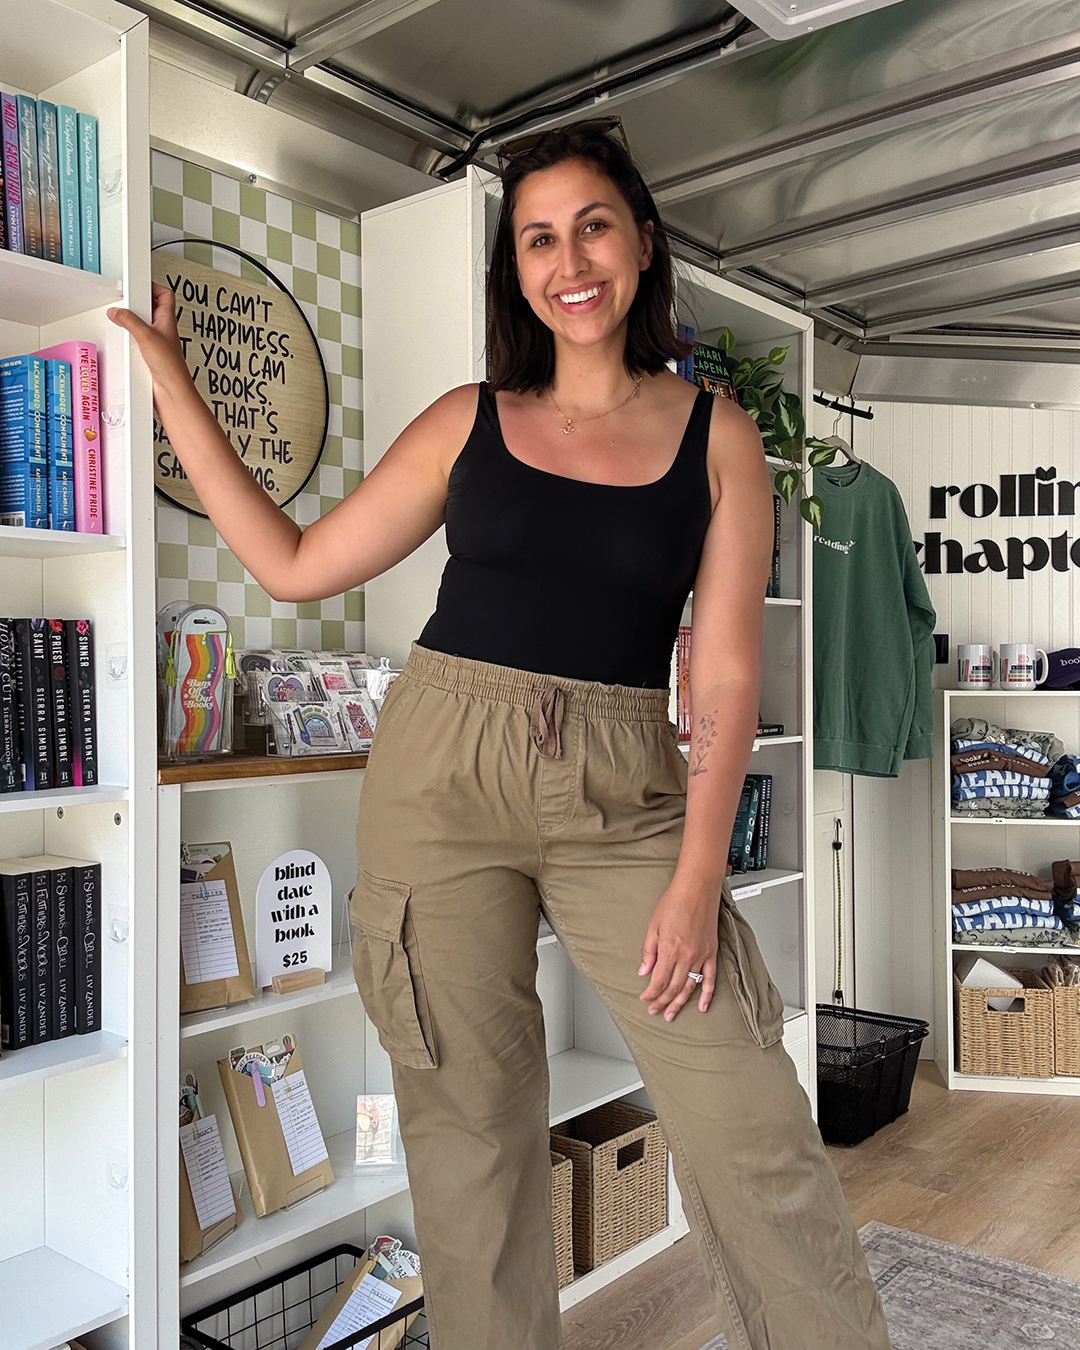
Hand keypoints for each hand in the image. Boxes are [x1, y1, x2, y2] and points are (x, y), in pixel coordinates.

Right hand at [107, 282, 189, 393]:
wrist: (171, 391)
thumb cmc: (170, 366)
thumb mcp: (146, 336)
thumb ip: (130, 321)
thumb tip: (117, 312)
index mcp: (167, 319)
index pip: (165, 294)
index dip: (154, 286)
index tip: (139, 282)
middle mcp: (163, 329)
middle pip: (150, 307)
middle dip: (138, 302)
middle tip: (126, 300)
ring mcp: (156, 341)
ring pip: (142, 323)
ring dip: (132, 321)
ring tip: (122, 318)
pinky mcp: (149, 353)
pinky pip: (137, 339)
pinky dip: (129, 337)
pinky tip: (124, 339)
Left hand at [638, 880, 719, 1020]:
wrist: (697, 889)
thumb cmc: (674, 902)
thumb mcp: (653, 926)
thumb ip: (648, 951)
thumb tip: (643, 971)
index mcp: (669, 950)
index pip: (658, 981)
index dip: (651, 994)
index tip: (645, 999)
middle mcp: (686, 956)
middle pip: (672, 988)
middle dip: (662, 1002)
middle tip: (655, 1011)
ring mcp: (701, 956)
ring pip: (689, 987)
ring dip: (679, 1003)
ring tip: (671, 1014)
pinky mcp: (711, 953)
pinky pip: (711, 979)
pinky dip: (707, 995)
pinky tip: (703, 1006)